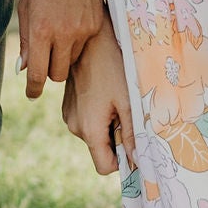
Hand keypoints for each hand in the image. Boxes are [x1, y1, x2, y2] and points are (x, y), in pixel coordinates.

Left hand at [17, 0, 104, 95]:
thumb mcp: (26, 8)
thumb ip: (26, 41)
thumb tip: (25, 68)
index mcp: (41, 30)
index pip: (38, 74)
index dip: (33, 88)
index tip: (32, 94)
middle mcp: (63, 34)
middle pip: (57, 75)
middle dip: (49, 72)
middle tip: (44, 58)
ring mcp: (83, 31)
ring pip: (71, 62)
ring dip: (63, 56)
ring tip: (58, 34)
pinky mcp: (95, 26)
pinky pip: (83, 47)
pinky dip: (75, 43)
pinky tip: (70, 23)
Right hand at [61, 22, 133, 177]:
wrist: (91, 41)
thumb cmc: (113, 69)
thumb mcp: (128, 102)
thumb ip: (132, 135)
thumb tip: (138, 161)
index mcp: (89, 129)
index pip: (105, 166)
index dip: (122, 161)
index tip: (134, 144)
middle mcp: (74, 127)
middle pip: (101, 150)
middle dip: (116, 139)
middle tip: (126, 112)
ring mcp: (69, 116)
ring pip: (94, 135)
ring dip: (107, 125)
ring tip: (115, 99)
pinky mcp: (68, 106)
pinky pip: (87, 121)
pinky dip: (99, 115)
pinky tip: (105, 93)